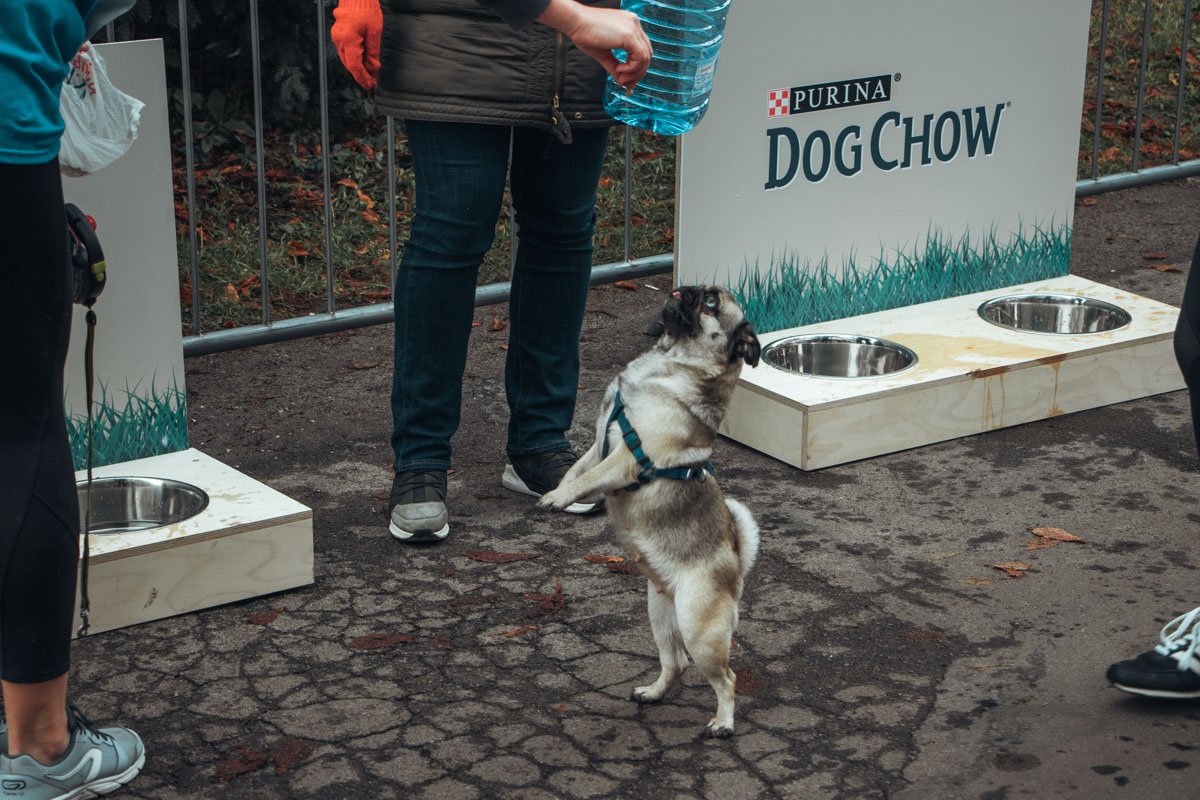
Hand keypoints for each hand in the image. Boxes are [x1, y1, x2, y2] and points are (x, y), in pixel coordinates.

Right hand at [331, 0, 381, 89]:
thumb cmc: (366, 10)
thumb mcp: (374, 32)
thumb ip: (373, 53)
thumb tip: (373, 69)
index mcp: (348, 40)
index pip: (355, 66)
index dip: (363, 78)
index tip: (371, 86)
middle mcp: (339, 40)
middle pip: (349, 65)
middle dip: (361, 75)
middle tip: (373, 82)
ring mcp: (336, 37)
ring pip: (346, 59)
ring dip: (357, 68)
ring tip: (370, 73)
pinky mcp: (337, 35)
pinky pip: (345, 52)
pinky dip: (354, 59)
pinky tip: (363, 61)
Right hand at [538, 0, 652, 87]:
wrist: (575, 22)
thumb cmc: (584, 32)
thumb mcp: (603, 53)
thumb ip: (615, 66)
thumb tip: (622, 80)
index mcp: (629, 24)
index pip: (641, 48)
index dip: (637, 66)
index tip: (628, 78)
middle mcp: (634, 24)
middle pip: (647, 53)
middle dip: (639, 72)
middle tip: (628, 83)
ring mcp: (633, 28)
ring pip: (645, 57)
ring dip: (634, 72)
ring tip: (620, 78)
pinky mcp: (629, 35)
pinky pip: (639, 57)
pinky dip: (631, 68)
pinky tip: (619, 70)